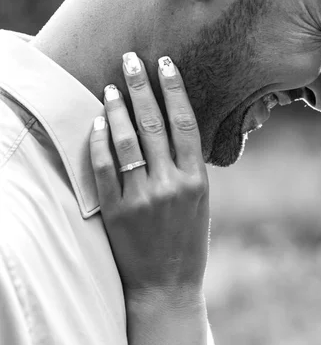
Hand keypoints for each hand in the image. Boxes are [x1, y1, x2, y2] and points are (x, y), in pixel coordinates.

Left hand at [89, 53, 208, 298]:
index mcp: (196, 180)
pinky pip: (104, 168)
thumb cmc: (187, 241)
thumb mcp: (200, 201)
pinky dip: (99, 142)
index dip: (174, 90)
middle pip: (154, 124)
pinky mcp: (116, 210)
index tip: (165, 64)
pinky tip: (96, 123)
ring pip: (126, 141)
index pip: (184, 124)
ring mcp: (141, 197)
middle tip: (131, 60)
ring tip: (111, 87)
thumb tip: (170, 128)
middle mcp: (170, 184)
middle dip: (141, 87)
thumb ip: (187, 166)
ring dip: (117, 109)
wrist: (166, 284)